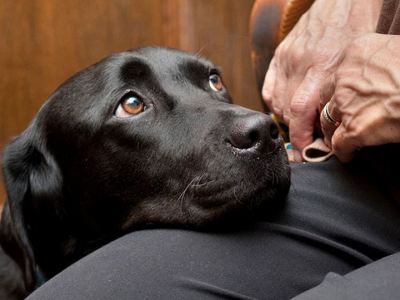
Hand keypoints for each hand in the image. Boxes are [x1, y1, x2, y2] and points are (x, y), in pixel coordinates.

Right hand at [262, 0, 381, 160]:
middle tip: (302, 146)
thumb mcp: (355, 67)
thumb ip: (339, 95)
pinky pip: (268, 89)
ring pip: (276, 102)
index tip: (303, 153)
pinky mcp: (279, 55)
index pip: (302, 111)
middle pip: (288, 110)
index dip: (300, 137)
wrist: (341, 3)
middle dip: (295, 133)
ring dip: (285, 120)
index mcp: (324, 67)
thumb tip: (332, 127)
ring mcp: (287, 59)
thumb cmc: (355, 34)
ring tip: (298, 125)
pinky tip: (284, 108)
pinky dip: (274, 105)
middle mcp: (301, 64)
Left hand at [320, 33, 399, 161]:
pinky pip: (338, 143)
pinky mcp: (354, 127)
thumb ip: (378, 60)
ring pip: (327, 120)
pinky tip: (348, 155)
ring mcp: (346, 102)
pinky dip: (342, 151)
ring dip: (332, 130)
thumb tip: (378, 73)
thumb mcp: (397, 49)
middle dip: (331, 108)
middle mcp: (344, 76)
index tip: (343, 97)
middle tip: (337, 118)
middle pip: (326, 96)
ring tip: (339, 137)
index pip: (337, 72)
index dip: (339, 88)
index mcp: (356, 52)